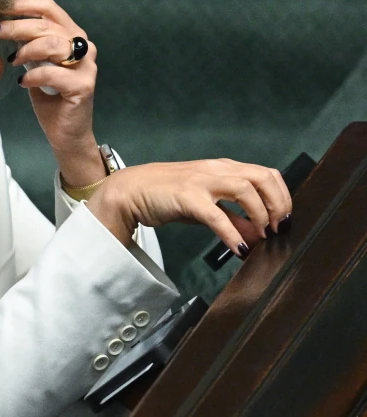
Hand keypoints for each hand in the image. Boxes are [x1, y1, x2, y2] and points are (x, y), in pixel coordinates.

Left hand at [0, 0, 104, 186]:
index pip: (50, 9)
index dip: (24, 4)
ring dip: (26, 50)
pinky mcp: (84, 86)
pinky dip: (34, 76)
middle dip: (15, 26)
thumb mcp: (35, 64)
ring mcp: (86, 65)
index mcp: (72, 35)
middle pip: (47, 25)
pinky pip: (54, 73)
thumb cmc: (49, 97)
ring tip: (13, 61)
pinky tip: (24, 82)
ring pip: (52, 44)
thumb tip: (3, 25)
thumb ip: (27, 45)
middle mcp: (83, 46)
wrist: (65, 133)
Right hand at [88, 158, 293, 254]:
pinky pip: (217, 215)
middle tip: (279, 228)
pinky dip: (232, 233)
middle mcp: (218, 170)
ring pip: (246, 189)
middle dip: (279, 204)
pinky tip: (239, 248)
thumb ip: (233, 218)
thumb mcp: (207, 207)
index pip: (266, 175)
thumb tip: (258, 234)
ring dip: (261, 214)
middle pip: (263, 178)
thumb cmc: (167, 197)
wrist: (131, 192)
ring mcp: (203, 181)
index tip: (284, 219)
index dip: (282, 197)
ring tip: (263, 236)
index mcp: (225, 168)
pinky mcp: (188, 197)